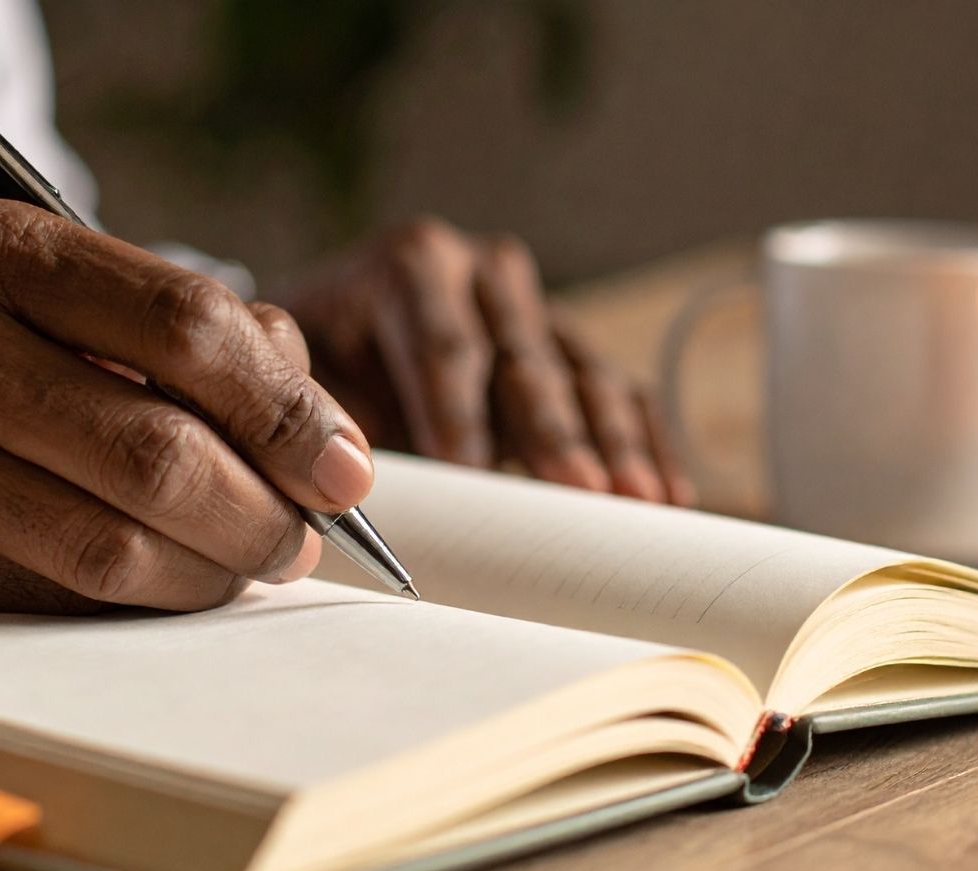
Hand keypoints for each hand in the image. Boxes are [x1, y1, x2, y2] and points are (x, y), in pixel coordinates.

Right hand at [0, 198, 372, 613]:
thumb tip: (332, 454)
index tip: (346, 474)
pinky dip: (143, 598)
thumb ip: (214, 343)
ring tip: (249, 562)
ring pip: (112, 548)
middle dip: (263, 517)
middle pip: (160, 457)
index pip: (188, 329)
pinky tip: (171, 576)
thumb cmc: (18, 332)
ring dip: (213, 573)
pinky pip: (58, 597)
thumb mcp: (93, 293)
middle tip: (303, 540)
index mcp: (3, 253)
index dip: (288, 413)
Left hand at [280, 217, 693, 505]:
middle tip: (579, 489)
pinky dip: (648, 442)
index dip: (458, 413)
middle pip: (526, 358)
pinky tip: (670, 491)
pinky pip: (623, 392)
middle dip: (553, 430)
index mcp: (412, 264)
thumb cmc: (327, 365)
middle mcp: (485, 274)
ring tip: (638, 499)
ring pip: (587, 374)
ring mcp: (538, 311)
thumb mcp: (306, 373)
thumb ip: (322, 412)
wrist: (349, 337)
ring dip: (616, 442)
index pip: (443, 343)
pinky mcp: (573, 351)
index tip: (471, 476)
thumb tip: (346, 478)